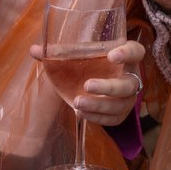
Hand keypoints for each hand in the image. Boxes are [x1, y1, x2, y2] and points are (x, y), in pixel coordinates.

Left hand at [27, 40, 145, 126]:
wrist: (104, 83)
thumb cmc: (95, 64)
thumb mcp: (83, 55)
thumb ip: (62, 52)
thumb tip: (35, 50)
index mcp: (127, 57)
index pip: (136, 51)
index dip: (127, 53)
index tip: (112, 55)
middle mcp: (132, 77)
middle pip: (128, 84)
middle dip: (108, 87)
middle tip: (87, 85)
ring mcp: (128, 98)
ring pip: (120, 104)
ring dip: (99, 106)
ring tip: (77, 103)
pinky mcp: (121, 113)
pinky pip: (113, 119)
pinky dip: (97, 117)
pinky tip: (81, 113)